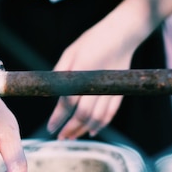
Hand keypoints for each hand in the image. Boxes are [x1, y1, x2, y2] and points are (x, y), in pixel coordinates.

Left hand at [47, 23, 134, 139]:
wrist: (121, 34)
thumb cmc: (91, 41)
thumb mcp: (70, 52)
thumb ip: (60, 72)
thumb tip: (50, 92)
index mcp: (81, 71)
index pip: (68, 101)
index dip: (58, 117)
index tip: (51, 128)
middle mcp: (96, 82)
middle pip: (82, 114)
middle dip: (70, 128)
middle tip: (60, 137)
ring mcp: (110, 87)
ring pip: (97, 117)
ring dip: (83, 129)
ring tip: (72, 137)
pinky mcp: (119, 91)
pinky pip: (110, 113)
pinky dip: (101, 124)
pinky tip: (91, 131)